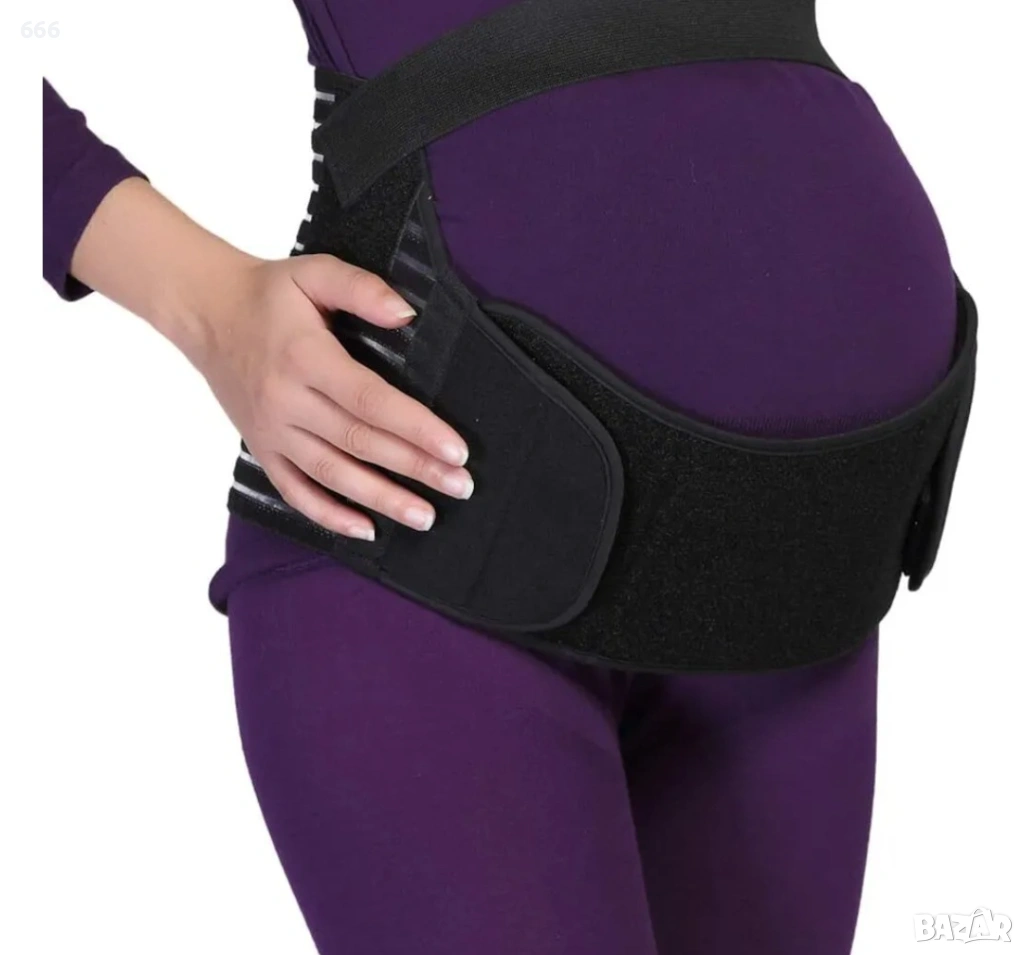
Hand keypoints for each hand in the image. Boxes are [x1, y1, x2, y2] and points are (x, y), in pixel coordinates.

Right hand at [193, 253, 472, 540]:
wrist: (205, 312)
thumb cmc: (268, 294)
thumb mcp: (314, 272)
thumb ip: (362, 288)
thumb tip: (406, 314)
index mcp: (306, 357)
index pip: (370, 401)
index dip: (416, 428)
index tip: (456, 450)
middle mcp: (286, 400)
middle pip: (360, 443)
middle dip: (415, 468)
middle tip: (460, 486)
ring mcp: (271, 430)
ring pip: (332, 474)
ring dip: (381, 499)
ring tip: (425, 516)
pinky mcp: (261, 448)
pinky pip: (295, 491)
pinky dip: (329, 515)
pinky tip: (366, 530)